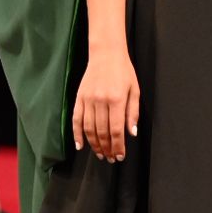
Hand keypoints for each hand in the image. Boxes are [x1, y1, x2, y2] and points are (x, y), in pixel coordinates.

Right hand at [73, 47, 139, 162]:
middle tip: (110, 158)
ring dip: (94, 145)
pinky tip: (80, 145)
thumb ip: (133, 113)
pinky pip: (76, 119)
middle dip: (107, 149)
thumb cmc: (124, 71)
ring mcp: (88, 99)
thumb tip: (131, 133)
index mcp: (117, 99)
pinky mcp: (79, 97)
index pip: (116, 130)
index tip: (120, 156)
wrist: (106, 53)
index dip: (118, 146)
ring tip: (100, 154)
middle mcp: (101, 101)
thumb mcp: (135, 90)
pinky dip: (77, 134)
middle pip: (102, 132)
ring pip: (89, 129)